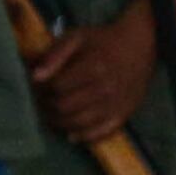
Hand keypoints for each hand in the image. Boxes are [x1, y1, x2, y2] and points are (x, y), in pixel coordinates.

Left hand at [28, 0, 159, 145]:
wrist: (141, 45)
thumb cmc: (104, 41)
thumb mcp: (77, 37)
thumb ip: (54, 54)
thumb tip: (35, 77)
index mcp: (93, 67)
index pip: (57, 87)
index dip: (42, 89)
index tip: (37, 87)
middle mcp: (105, 89)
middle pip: (65, 108)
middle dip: (47, 107)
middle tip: (42, 102)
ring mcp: (115, 104)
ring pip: (78, 123)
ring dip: (60, 123)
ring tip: (53, 115)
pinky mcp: (124, 114)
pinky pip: (100, 133)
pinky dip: (83, 137)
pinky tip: (72, 134)